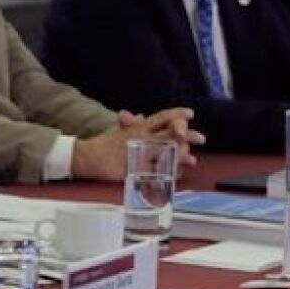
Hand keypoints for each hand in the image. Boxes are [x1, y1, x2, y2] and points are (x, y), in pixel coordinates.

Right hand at [72, 108, 202, 180]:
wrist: (88, 157)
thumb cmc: (104, 144)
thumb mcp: (120, 131)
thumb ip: (132, 124)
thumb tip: (139, 116)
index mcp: (138, 127)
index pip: (160, 117)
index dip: (176, 114)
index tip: (190, 114)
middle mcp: (142, 138)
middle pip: (168, 134)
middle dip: (186, 135)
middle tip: (201, 138)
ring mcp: (140, 153)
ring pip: (166, 152)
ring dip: (181, 155)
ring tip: (192, 159)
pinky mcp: (136, 168)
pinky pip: (156, 172)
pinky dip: (168, 173)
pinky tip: (177, 175)